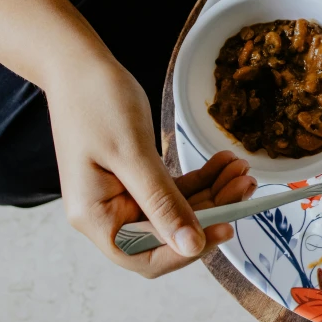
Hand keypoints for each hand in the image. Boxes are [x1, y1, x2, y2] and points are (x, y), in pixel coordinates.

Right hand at [46, 61, 256, 277]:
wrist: (76, 64)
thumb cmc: (95, 102)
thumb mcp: (133, 155)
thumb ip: (163, 203)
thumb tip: (191, 246)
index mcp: (96, 218)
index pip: (146, 257)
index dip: (188, 250)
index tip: (226, 228)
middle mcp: (107, 215)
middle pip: (168, 233)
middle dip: (211, 212)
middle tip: (245, 185)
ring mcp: (121, 196)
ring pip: (176, 209)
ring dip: (212, 191)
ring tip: (240, 169)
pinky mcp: (134, 178)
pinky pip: (173, 188)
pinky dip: (199, 177)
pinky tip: (223, 162)